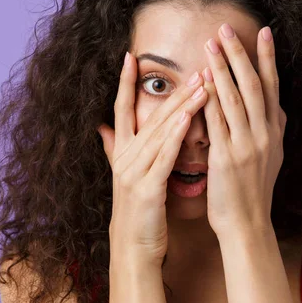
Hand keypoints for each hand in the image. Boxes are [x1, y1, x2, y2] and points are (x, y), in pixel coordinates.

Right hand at [97, 51, 208, 265]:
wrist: (133, 246)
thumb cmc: (137, 208)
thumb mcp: (123, 175)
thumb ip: (113, 148)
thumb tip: (102, 126)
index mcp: (121, 151)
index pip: (120, 109)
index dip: (125, 83)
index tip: (131, 57)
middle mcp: (125, 157)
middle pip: (149, 116)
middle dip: (173, 91)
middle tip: (195, 68)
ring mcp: (134, 171)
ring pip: (160, 132)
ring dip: (181, 106)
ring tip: (200, 85)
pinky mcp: (146, 188)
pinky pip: (164, 156)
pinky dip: (175, 136)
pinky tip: (188, 117)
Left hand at [201, 24, 286, 237]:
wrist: (248, 224)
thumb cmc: (255, 190)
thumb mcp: (273, 157)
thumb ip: (272, 130)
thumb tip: (276, 108)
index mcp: (275, 131)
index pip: (272, 86)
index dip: (267, 58)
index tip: (263, 32)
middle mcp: (265, 133)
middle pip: (253, 84)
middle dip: (240, 53)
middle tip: (226, 28)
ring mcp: (248, 144)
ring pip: (235, 97)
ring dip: (223, 67)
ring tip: (211, 43)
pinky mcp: (227, 157)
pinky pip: (218, 120)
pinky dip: (211, 97)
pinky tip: (203, 79)